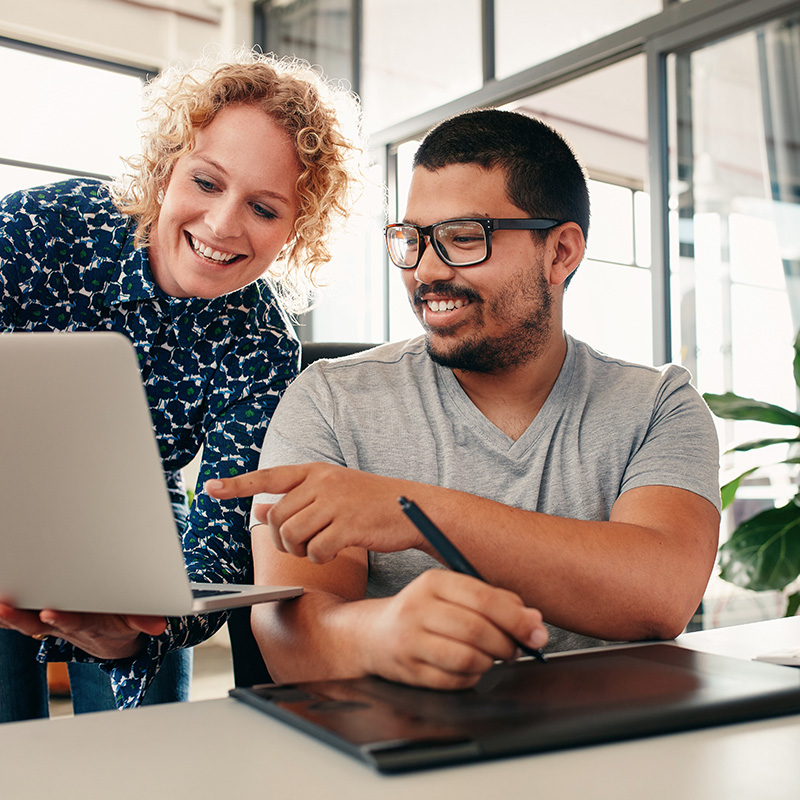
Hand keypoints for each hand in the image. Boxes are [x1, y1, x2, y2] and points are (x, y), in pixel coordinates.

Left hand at [0, 600, 165, 659]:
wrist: (106, 640)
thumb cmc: (118, 623)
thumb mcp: (136, 622)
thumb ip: (144, 620)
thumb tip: (158, 626)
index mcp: (89, 624)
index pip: (75, 622)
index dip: (63, 619)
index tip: (50, 613)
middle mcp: (62, 627)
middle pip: (37, 624)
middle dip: (20, 617)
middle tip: (5, 607)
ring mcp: (47, 625)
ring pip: (20, 622)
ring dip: (5, 615)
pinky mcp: (36, 618)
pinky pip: (13, 619)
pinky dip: (1, 614)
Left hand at [205, 463, 426, 562]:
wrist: (414, 507)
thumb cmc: (370, 503)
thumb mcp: (332, 492)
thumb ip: (296, 499)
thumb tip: (258, 507)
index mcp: (316, 471)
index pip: (269, 476)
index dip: (238, 485)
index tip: (210, 488)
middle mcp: (322, 482)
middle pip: (277, 517)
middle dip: (283, 539)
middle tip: (303, 544)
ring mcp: (336, 502)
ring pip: (292, 535)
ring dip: (300, 550)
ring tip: (319, 548)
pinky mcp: (349, 525)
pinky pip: (316, 550)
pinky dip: (320, 559)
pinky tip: (334, 553)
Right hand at [361, 570, 547, 689]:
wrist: (372, 634)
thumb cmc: (423, 612)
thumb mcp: (453, 593)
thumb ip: (495, 600)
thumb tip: (533, 619)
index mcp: (433, 581)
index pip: (483, 598)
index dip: (516, 618)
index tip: (536, 631)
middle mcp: (417, 608)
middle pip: (477, 630)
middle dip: (507, 644)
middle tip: (515, 648)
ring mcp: (410, 641)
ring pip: (468, 658)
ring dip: (489, 662)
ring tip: (491, 657)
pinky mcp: (408, 671)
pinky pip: (455, 681)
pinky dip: (472, 677)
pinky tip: (470, 667)